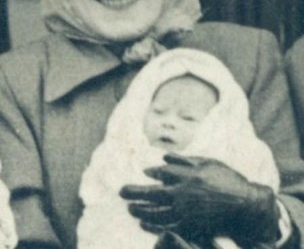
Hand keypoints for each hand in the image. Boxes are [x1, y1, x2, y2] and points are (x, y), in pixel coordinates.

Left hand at [120, 154, 279, 245]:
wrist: (245, 205)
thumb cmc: (228, 180)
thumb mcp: (208, 162)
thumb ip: (184, 160)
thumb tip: (162, 158)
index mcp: (187, 175)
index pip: (162, 173)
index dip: (152, 173)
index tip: (144, 172)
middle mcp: (183, 194)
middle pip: (152, 194)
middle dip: (134, 192)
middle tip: (121, 192)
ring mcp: (185, 212)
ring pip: (156, 212)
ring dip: (140, 210)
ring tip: (130, 208)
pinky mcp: (190, 227)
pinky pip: (166, 227)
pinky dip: (153, 225)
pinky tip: (144, 223)